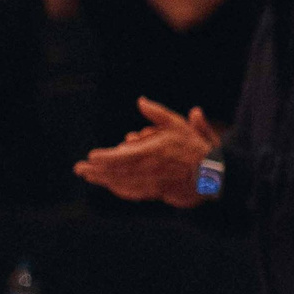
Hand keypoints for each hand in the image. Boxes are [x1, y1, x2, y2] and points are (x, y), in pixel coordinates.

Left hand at [75, 98, 213, 205]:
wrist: (214, 175)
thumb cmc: (197, 148)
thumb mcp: (179, 125)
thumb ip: (158, 114)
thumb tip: (140, 101)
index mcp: (154, 152)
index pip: (123, 156)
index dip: (105, 158)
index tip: (91, 156)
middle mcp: (150, 169)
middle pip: (117, 172)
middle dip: (96, 171)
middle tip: (79, 169)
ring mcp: (152, 183)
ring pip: (122, 183)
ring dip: (103, 181)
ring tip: (89, 177)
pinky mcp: (157, 192)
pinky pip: (133, 193)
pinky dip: (119, 190)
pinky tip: (110, 186)